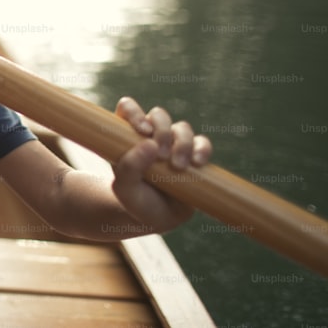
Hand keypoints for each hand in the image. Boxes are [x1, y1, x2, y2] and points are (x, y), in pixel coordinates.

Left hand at [111, 96, 212, 231]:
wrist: (155, 218)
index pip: (128, 108)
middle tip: (161, 155)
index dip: (135, 112)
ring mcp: (172, 144)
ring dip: (183, 143)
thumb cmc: (134, 201)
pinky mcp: (192, 156)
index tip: (142, 130)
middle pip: (159, 115)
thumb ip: (129, 168)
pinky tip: (197, 164)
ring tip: (178, 166)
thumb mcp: (124, 189)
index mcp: (126, 136)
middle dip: (163, 131)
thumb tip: (149, 144)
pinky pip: (202, 143)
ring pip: (182, 127)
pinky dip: (202, 149)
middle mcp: (150, 136)